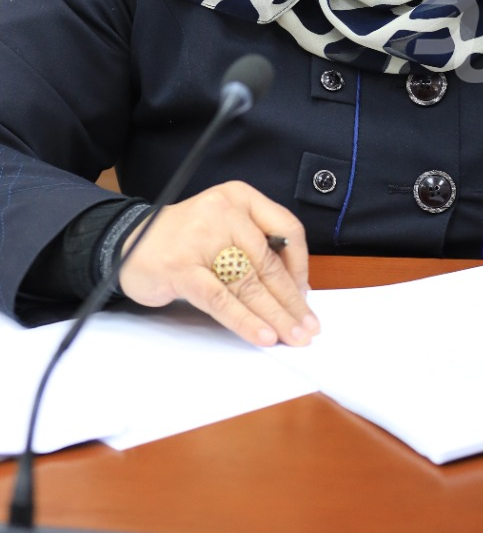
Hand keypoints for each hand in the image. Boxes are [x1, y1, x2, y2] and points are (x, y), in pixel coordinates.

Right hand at [118, 181, 317, 347]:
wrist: (126, 243)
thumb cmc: (183, 240)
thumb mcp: (224, 227)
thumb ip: (255, 247)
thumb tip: (296, 290)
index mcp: (239, 196)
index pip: (287, 229)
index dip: (300, 266)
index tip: (305, 294)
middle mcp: (223, 211)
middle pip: (268, 263)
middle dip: (291, 301)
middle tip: (307, 328)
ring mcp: (200, 238)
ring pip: (248, 284)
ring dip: (274, 316)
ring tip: (291, 336)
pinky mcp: (181, 267)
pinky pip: (221, 299)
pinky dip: (245, 321)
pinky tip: (262, 335)